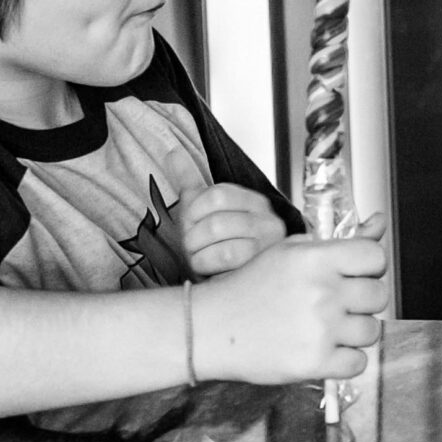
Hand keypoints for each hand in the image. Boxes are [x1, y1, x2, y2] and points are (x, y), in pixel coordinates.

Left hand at [168, 184, 290, 277]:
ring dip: (198, 251)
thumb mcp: (204, 212)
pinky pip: (225, 255)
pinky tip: (210, 270)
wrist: (238, 289)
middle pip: (215, 216)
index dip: (194, 211)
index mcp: (253, 202)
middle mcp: (267, 218)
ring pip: (218, 233)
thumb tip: (172, 151)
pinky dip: (207, 263)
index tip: (191, 224)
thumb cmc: (219, 249)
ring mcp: (269, 242)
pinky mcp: (264, 263)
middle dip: (194, 235)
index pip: (216, 194)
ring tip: (202, 258)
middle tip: (194, 246)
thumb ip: (191, 181)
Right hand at [190, 214, 389, 383]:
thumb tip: (380, 223)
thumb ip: (336, 243)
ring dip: (354, 332)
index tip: (355, 276)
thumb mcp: (288, 252)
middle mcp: (321, 291)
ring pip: (371, 331)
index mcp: (315, 259)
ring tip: (326, 329)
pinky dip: (345, 360)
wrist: (210, 328)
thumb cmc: (249, 287)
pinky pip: (358, 363)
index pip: (375, 257)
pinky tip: (323, 350)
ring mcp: (320, 329)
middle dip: (362, 302)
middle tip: (337, 305)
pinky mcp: (315, 362)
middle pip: (378, 296)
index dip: (370, 268)